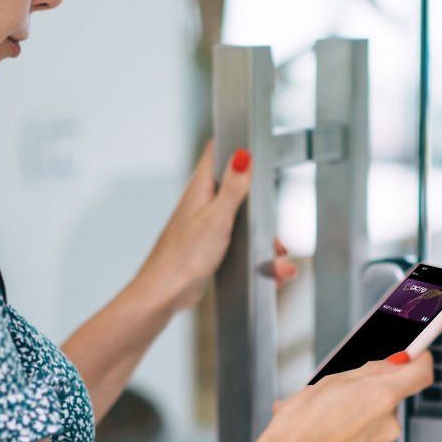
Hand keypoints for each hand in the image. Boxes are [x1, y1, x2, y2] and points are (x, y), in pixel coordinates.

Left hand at [136, 141, 298, 313]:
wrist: (164, 293)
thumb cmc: (183, 258)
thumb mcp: (217, 218)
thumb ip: (233, 187)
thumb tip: (243, 155)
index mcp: (201, 189)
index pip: (218, 152)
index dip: (237, 147)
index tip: (258, 149)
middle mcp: (201, 203)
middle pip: (239, 190)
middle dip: (261, 208)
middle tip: (273, 227)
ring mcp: (205, 225)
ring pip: (242, 221)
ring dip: (262, 239)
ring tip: (277, 259)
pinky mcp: (208, 247)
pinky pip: (237, 244)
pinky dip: (253, 256)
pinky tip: (267, 270)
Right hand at [246, 352, 435, 441]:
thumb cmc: (299, 427)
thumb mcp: (330, 382)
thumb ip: (369, 371)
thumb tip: (393, 364)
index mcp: (382, 396)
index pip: (421, 372)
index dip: (418, 360)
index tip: (413, 355)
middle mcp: (388, 424)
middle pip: (391, 397)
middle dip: (369, 391)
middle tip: (339, 393)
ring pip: (375, 420)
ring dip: (355, 414)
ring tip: (323, 417)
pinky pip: (364, 440)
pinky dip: (348, 435)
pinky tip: (324, 435)